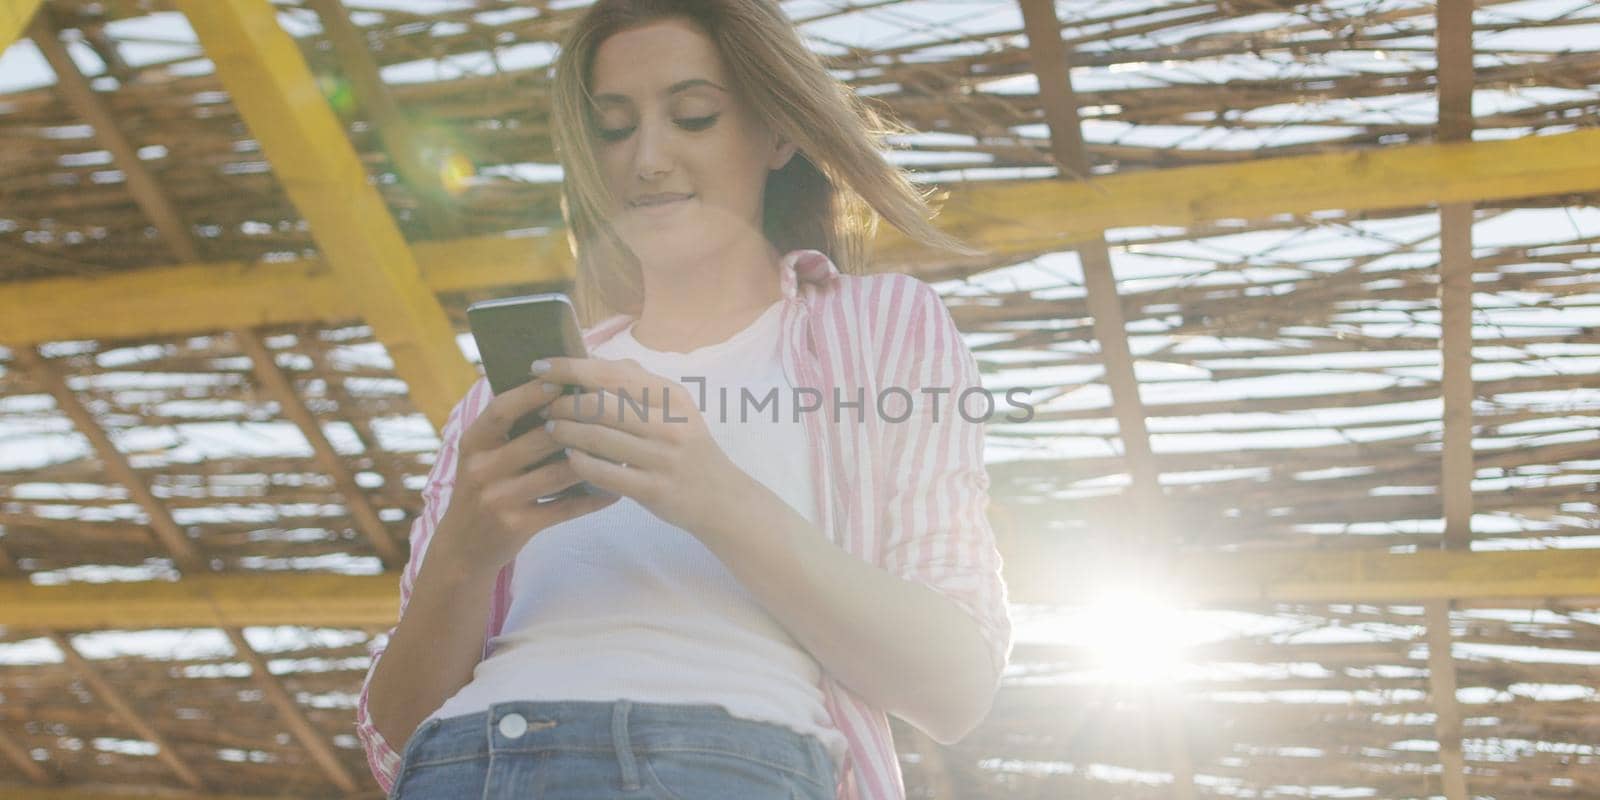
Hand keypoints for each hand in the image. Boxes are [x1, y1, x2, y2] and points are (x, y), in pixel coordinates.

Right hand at [439, 378, 620, 572]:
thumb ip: (509, 428)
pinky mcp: (517, 526)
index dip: (531, 394)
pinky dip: (592, 499)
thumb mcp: (483, 455)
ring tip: (621, 446)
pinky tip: (613, 490)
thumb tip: (555, 388)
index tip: (561, 381)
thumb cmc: (483, 489)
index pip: (502, 410)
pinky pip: (564, 508)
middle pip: (537, 440)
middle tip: (609, 411)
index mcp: (473, 443)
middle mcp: (481, 469)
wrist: (463, 547)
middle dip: (576, 424)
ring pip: (556, 474)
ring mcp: (498, 499)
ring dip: (592, 460)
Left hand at [535, 356, 739, 534]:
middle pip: (600, 404)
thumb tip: (591, 360)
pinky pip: (604, 473)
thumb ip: (638, 384)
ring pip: (598, 437)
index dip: (569, 368)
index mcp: (672, 397)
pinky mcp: (653, 489)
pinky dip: (580, 462)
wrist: (720, 498)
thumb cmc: (687, 448)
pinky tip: (569, 458)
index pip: (611, 374)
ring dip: (565, 431)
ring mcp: (662, 458)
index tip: (539, 367)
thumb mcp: (675, 409)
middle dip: (562, 403)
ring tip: (550, 429)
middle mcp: (669, 424)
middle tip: (543, 406)